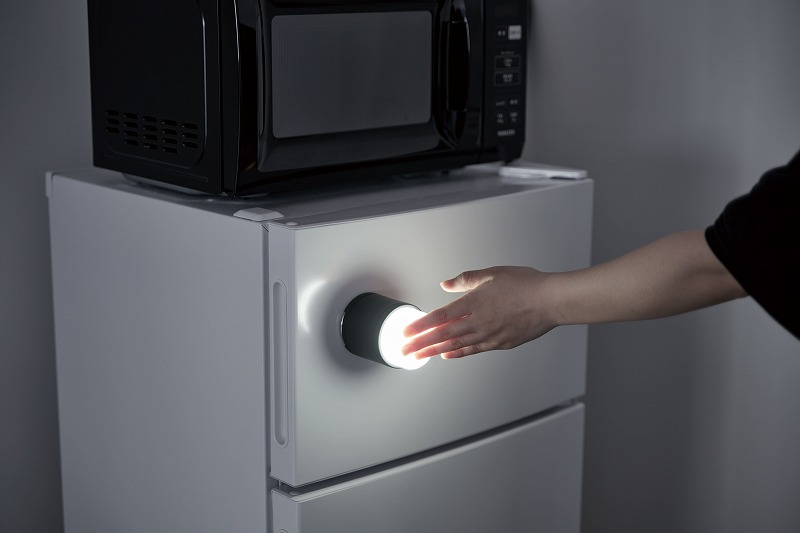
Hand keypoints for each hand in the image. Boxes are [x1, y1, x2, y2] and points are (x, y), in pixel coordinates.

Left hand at [401, 266, 556, 359]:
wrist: (551, 301)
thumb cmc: (525, 285)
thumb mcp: (492, 274)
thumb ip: (466, 280)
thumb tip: (446, 284)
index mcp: (474, 303)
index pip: (439, 317)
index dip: (420, 326)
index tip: (406, 333)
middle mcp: (479, 322)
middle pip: (443, 335)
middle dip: (421, 344)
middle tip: (404, 352)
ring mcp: (490, 335)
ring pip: (456, 345)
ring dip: (435, 352)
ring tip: (419, 357)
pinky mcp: (501, 343)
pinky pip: (474, 350)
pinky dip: (458, 353)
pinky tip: (447, 355)